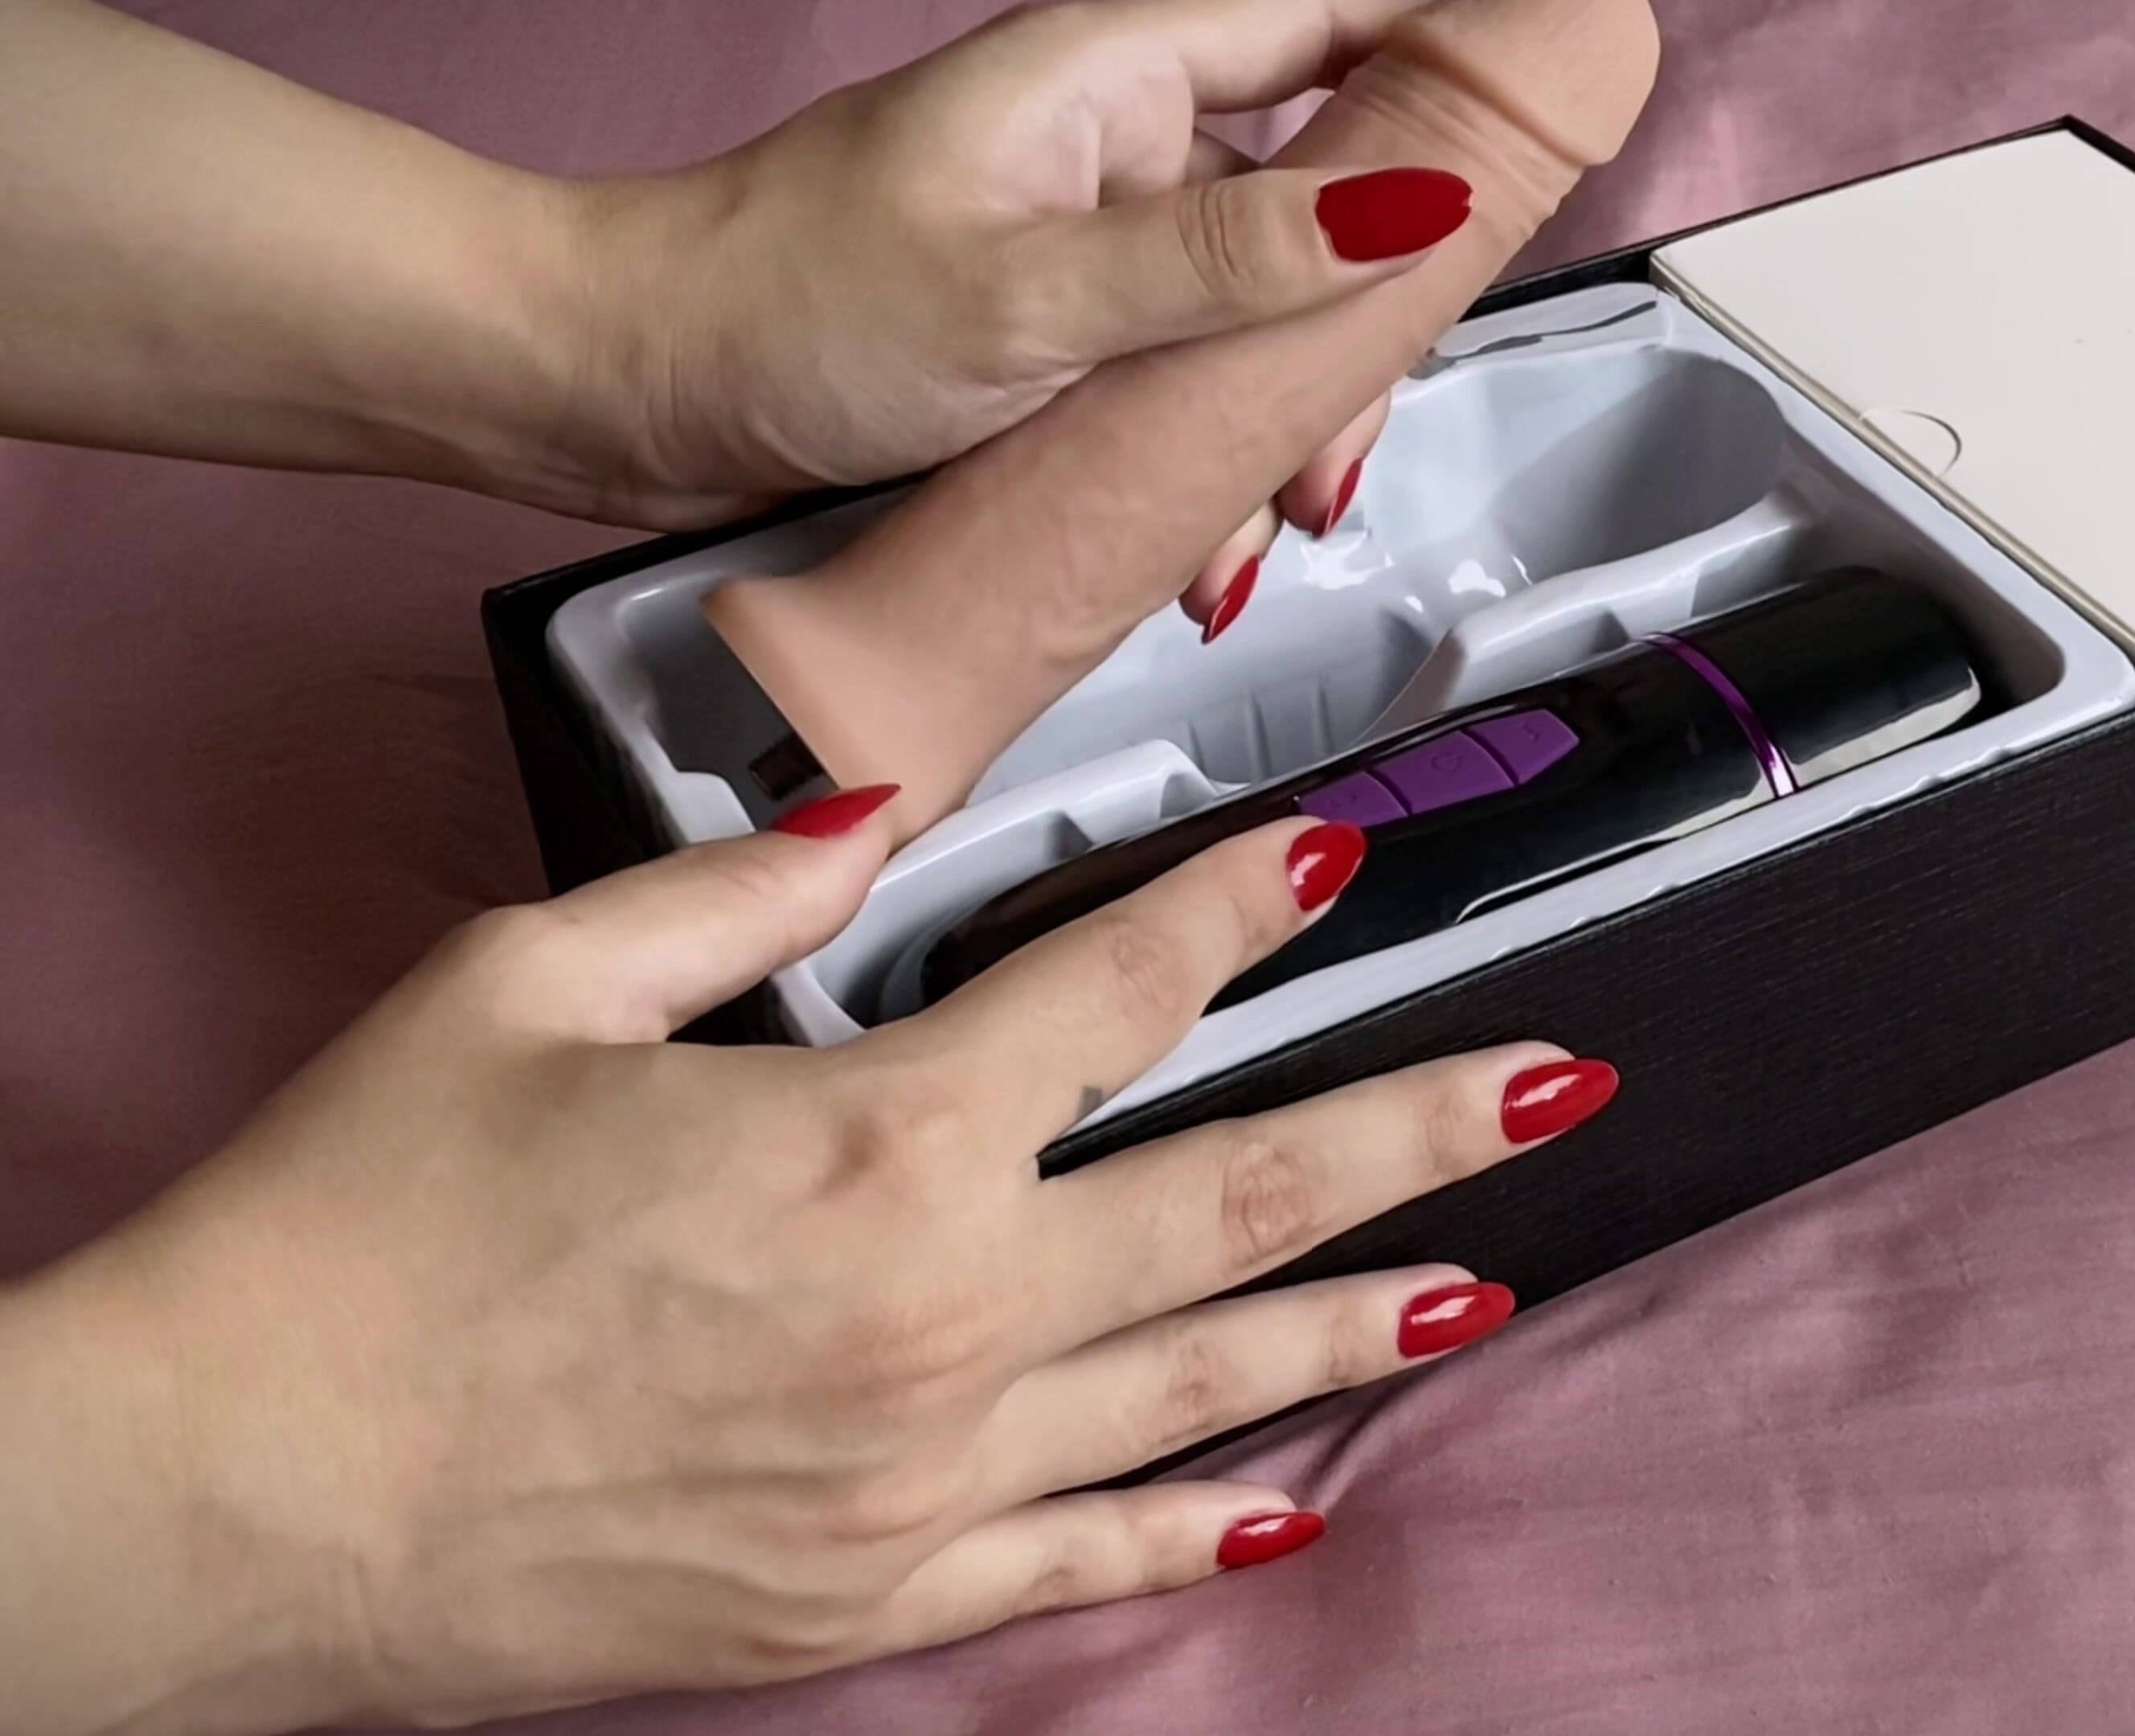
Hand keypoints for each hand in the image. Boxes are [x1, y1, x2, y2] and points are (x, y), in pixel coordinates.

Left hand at [0, 0, 1442, 626]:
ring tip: (1270, 510)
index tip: (1549, 148)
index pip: (1352, 17)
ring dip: (1292, 403)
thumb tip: (1414, 201)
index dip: (1468, 72)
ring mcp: (1099, 221)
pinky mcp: (1067, 312)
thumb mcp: (1031, 296)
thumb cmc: (780, 308)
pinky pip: (1199, 358)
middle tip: (1351, 427)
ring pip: (1274, 288)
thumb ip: (1232, 253)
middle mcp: (1124, 128)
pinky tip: (1203, 535)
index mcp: (1121, 64)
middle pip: (1335, 173)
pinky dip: (1218, 445)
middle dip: (1372, 308)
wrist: (629, 388)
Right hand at [0, 794, 1616, 1733]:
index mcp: (862, 1141)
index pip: (1114, 989)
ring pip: (1205, 1382)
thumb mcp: (521, 988)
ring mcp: (919, 1473)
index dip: (1240, 909)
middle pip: (1236, 1198)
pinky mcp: (866, 1597)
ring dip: (1364, 1318)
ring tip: (1491, 1275)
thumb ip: (736, 892)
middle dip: (1417, 1128)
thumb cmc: (348, 1237)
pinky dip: (1197, 1526)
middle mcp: (936, 1312)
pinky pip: (1081, 1552)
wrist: (224, 1497)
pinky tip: (1295, 1503)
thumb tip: (875, 814)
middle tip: (1555, 1087)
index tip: (1335, 864)